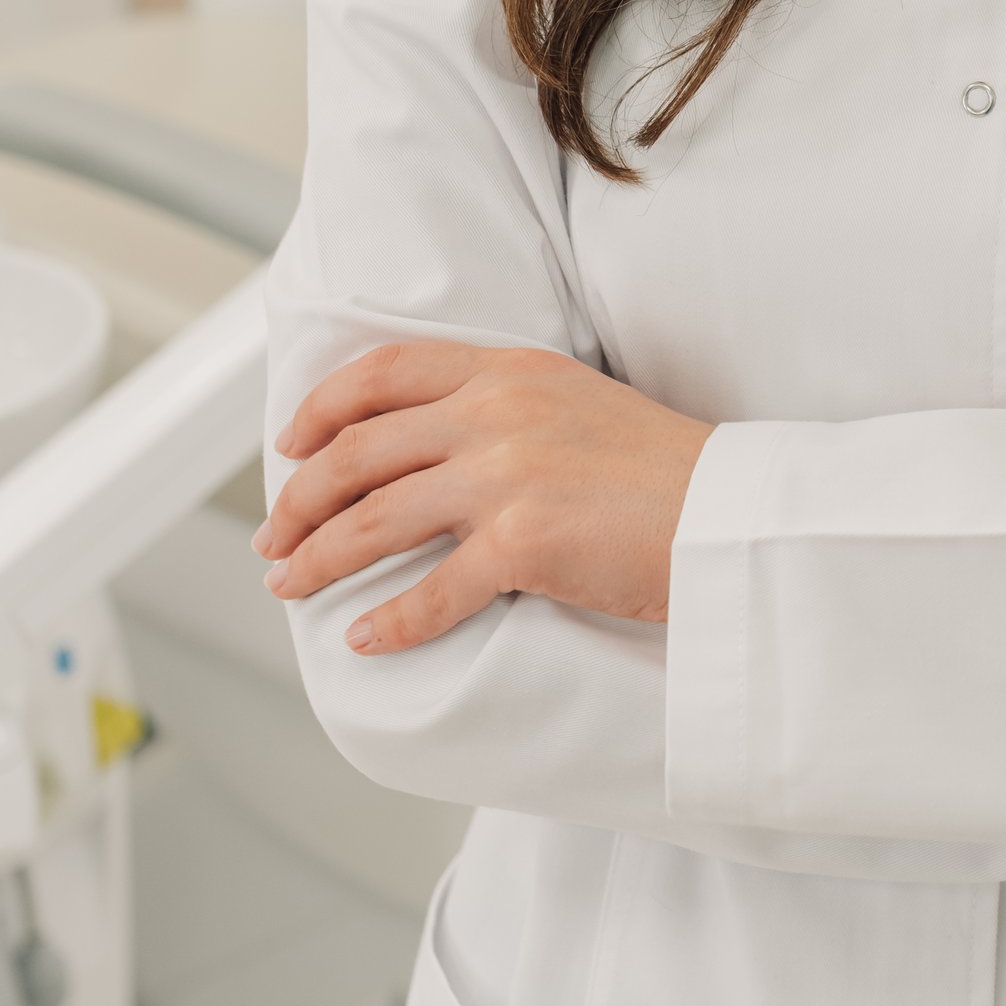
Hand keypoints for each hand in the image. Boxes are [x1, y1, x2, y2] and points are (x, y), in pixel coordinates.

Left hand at [256, 341, 713, 655]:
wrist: (731, 513)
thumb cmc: (667, 472)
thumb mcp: (580, 404)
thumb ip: (510, 408)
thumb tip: (439, 450)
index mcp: (510, 368)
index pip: (385, 370)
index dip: (323, 405)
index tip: (291, 444)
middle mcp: (497, 411)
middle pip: (357, 449)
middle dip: (300, 497)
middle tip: (274, 535)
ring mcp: (506, 475)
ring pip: (373, 518)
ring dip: (317, 557)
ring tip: (288, 584)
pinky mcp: (523, 543)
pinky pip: (430, 592)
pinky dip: (388, 622)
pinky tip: (364, 638)